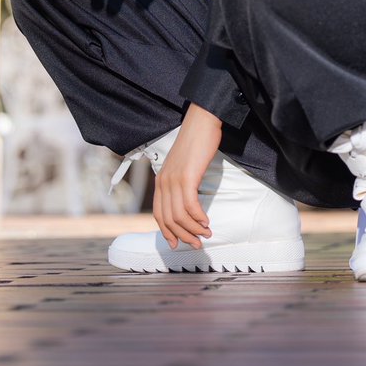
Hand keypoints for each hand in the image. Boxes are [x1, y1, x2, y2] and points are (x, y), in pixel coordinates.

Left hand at [153, 105, 222, 249]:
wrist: (202, 121)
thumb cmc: (196, 142)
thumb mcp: (183, 165)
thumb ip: (180, 183)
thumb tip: (188, 203)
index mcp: (160, 180)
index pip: (158, 214)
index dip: (167, 232)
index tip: (178, 244)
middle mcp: (163, 182)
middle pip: (168, 219)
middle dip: (183, 236)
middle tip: (197, 244)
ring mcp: (174, 180)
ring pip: (179, 216)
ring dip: (193, 229)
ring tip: (206, 234)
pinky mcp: (187, 177)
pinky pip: (190, 206)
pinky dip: (198, 217)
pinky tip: (207, 221)